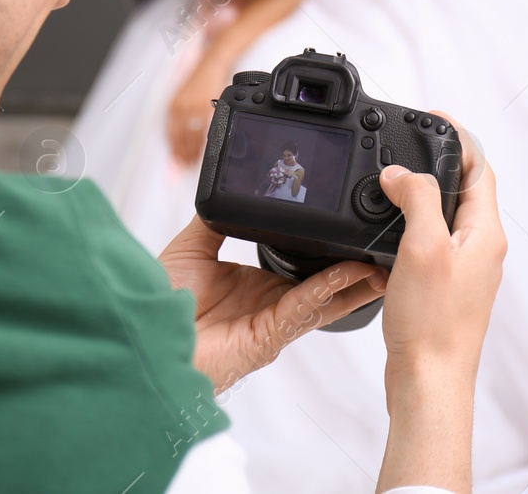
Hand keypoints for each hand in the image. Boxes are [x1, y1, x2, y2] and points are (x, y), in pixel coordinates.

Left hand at [158, 217, 384, 393]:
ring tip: (383, 262)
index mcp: (256, 285)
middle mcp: (269, 304)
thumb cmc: (160, 305)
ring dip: (355, 281)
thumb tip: (233, 190)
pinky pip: (304, 309)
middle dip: (357, 270)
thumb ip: (216, 220)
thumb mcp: (191, 248)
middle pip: (325, 285)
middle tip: (385, 248)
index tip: (350, 227)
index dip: (329, 250)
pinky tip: (347, 273)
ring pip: (325, 299)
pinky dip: (329, 290)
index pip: (303, 266)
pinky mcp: (268, 337)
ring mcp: (272, 323)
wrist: (143, 335)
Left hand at [167, 55, 229, 166]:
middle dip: (181, 156)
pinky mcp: (207, 105)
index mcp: (173, 105)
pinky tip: (204, 150)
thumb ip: (183, 117)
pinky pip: (203, 129)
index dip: (172, 150)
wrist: (212, 64)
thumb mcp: (185, 98)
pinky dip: (203, 142)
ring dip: (191, 152)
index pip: (170, 134)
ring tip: (192, 164)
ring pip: (191, 136)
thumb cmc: (200, 80)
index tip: (174, 163)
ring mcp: (194, 106)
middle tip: (183, 169)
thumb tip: (183, 139)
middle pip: (179, 137)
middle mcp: (180, 106)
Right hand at [373, 113, 504, 493]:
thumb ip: (417, 199)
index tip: (432, 116)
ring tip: (394, 177)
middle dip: (437, 160)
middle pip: (464, 188)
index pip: (479, 167)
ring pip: (446, 215)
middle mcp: (481, 248)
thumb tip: (402, 172)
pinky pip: (431, 241)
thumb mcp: (423, 247)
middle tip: (407, 142)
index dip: (458, 136)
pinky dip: (411, 224)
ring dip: (422, 192)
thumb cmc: (432, 323)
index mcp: (485, 232)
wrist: (429, 380)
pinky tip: (387, 229)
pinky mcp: (445, 287)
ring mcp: (464, 269)